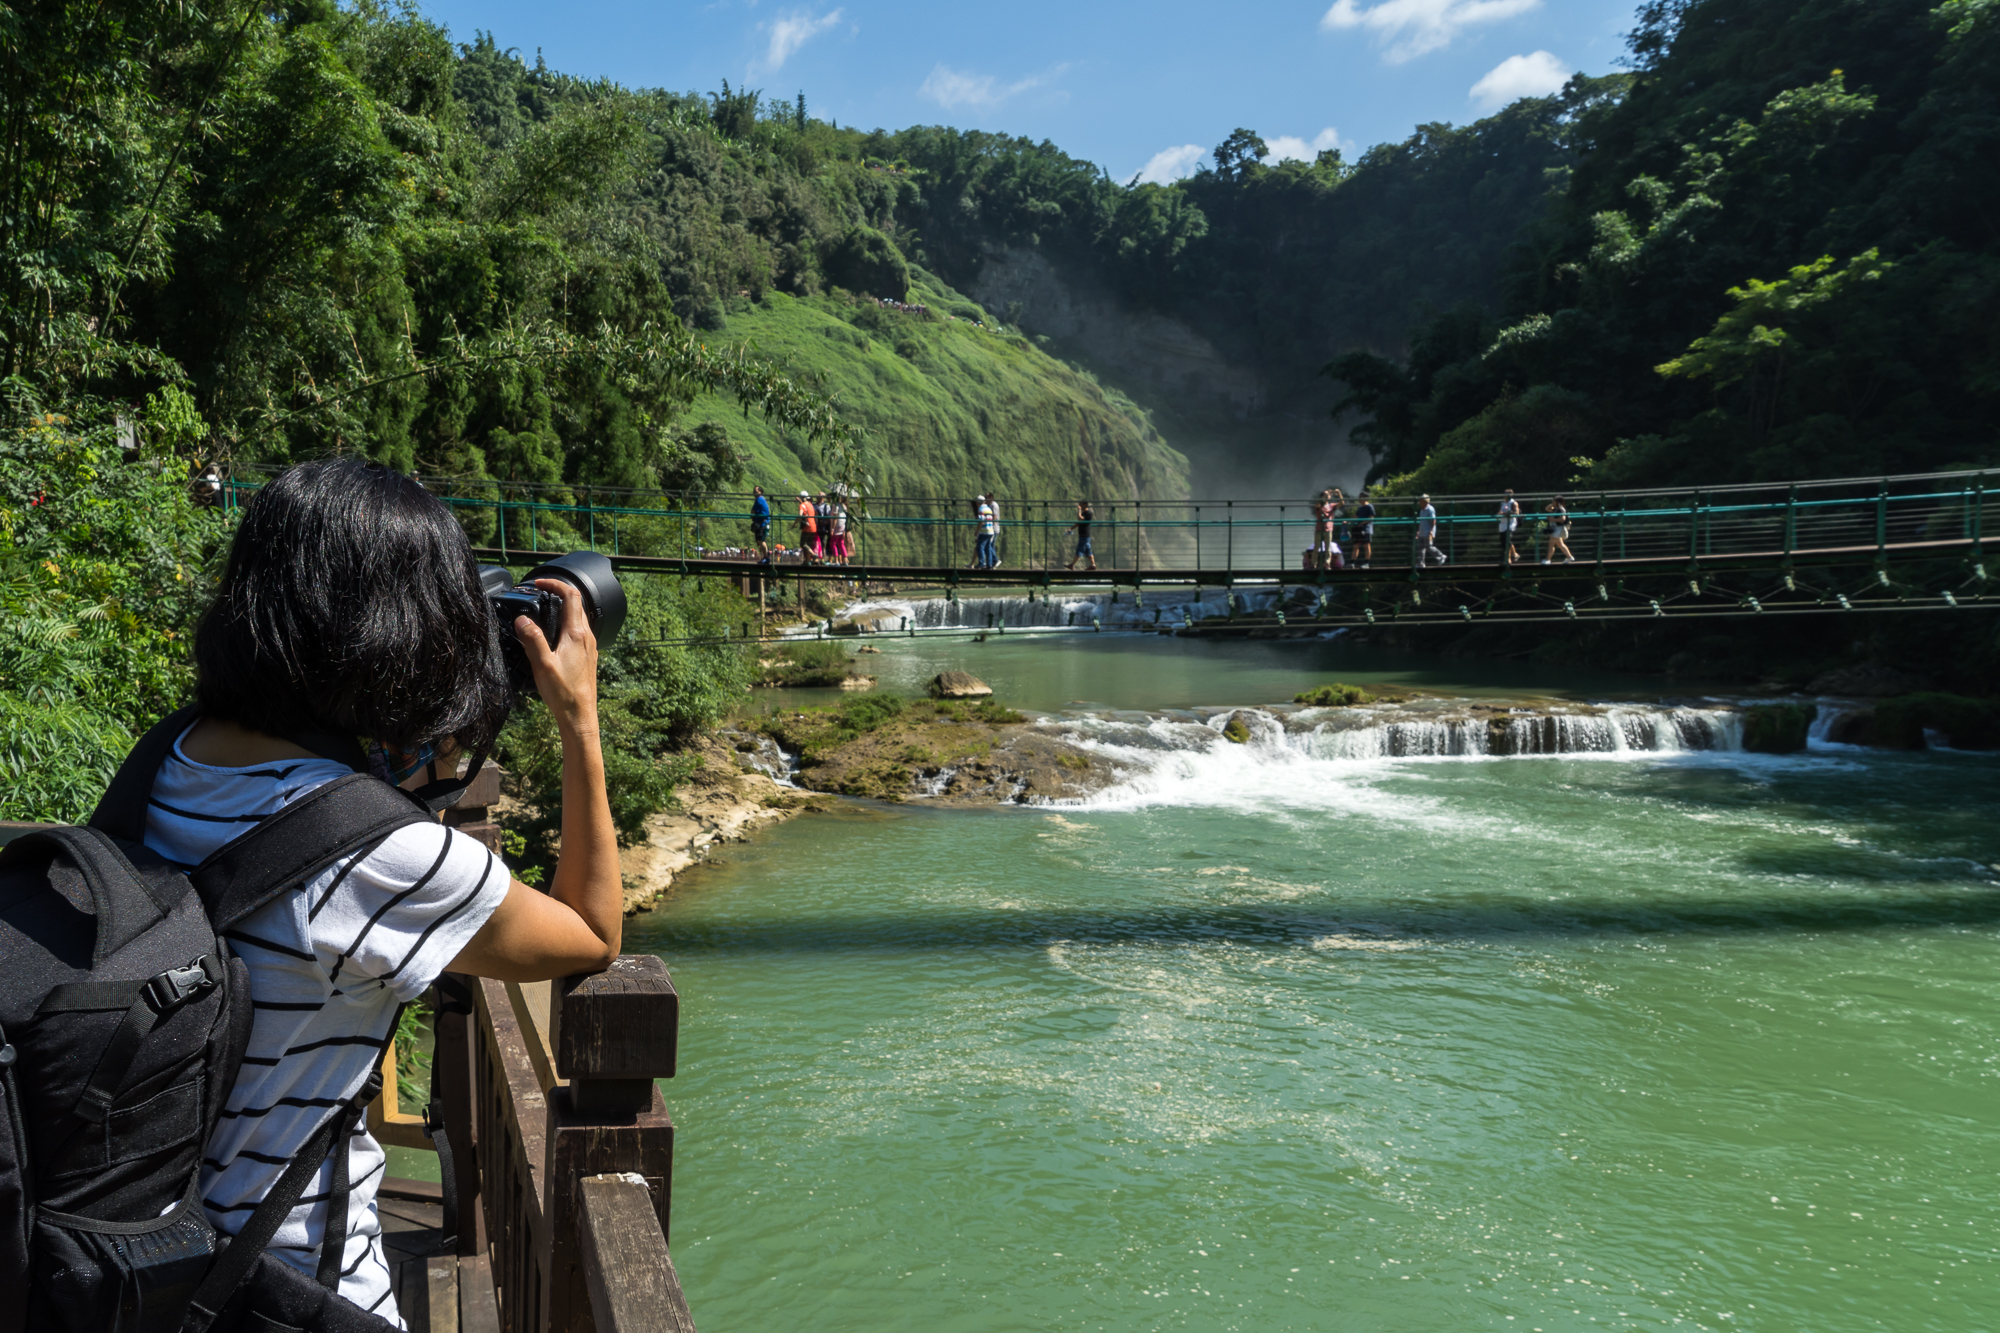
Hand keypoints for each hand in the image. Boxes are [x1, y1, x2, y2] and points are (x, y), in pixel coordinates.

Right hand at [514, 578, 598, 731]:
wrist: (580, 715)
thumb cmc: (563, 693)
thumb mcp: (542, 664)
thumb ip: (532, 639)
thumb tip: (522, 619)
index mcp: (576, 634)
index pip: (571, 596)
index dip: (555, 584)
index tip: (539, 583)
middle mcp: (586, 637)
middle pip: (576, 605)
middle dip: (557, 594)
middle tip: (538, 594)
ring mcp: (589, 647)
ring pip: (577, 618)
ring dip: (561, 609)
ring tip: (542, 612)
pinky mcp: (587, 656)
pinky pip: (577, 632)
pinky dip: (564, 624)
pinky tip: (552, 636)